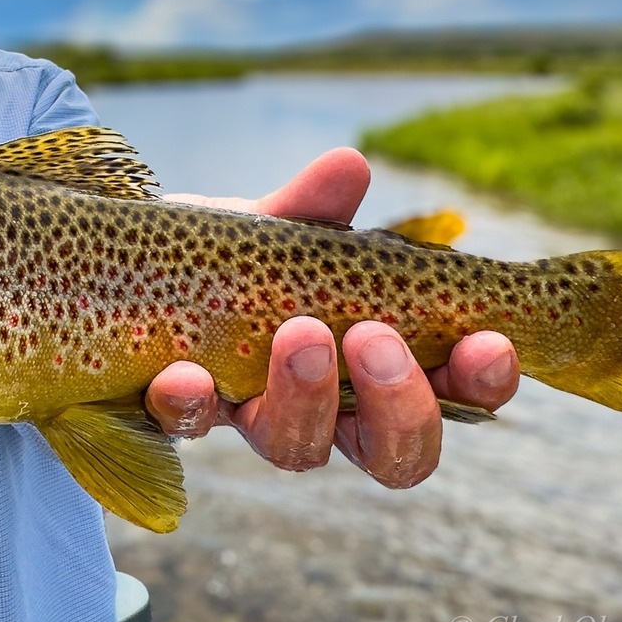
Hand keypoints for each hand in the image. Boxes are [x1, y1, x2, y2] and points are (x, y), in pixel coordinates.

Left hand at [146, 147, 519, 488]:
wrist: (133, 268)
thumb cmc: (237, 257)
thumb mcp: (278, 229)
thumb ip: (312, 209)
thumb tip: (350, 167)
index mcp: (380, 366)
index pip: (456, 395)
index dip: (480, 381)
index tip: (488, 341)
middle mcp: (330, 410)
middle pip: (395, 453)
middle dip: (399, 403)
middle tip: (375, 339)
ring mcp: (257, 418)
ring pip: (300, 449)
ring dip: (305, 396)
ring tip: (300, 333)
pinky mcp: (183, 413)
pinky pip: (188, 426)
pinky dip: (189, 403)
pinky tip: (183, 375)